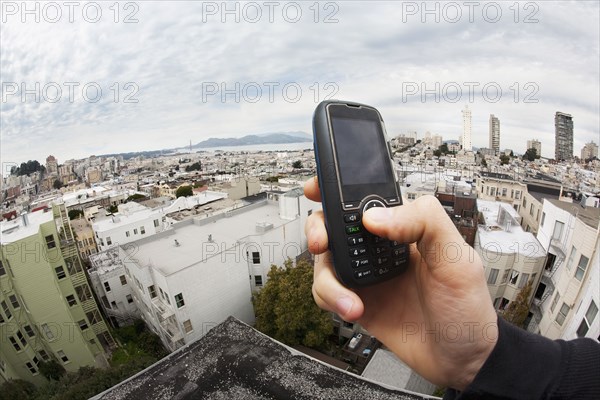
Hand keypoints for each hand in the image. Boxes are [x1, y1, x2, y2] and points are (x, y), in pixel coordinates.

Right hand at [304, 177, 497, 389]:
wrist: (461, 362)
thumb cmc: (467, 309)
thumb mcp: (457, 259)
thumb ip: (424, 222)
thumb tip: (375, 215)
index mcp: (404, 228)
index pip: (367, 198)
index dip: (337, 189)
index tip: (318, 189)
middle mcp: (380, 248)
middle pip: (333, 224)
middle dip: (317, 229)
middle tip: (321, 243)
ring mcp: (366, 275)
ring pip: (324, 261)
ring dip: (329, 280)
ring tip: (351, 300)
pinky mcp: (356, 300)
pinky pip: (325, 292)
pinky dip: (331, 299)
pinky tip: (354, 310)